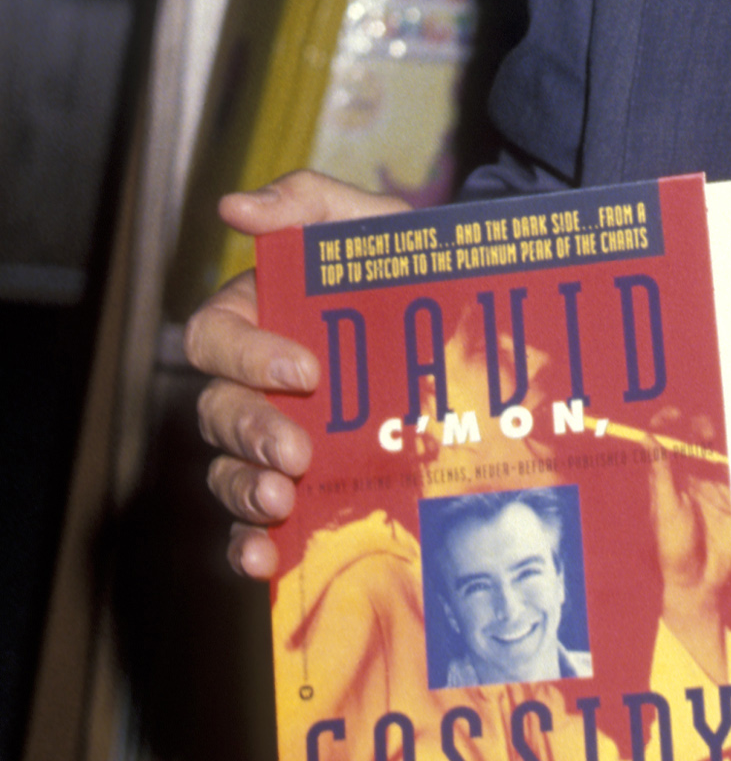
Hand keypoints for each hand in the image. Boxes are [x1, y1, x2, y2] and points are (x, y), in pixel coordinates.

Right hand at [186, 171, 407, 578]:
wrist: (483, 321)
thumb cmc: (415, 266)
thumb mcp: (373, 223)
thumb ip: (308, 203)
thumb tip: (233, 206)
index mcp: (259, 319)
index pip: (217, 338)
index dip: (247, 356)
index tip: (305, 369)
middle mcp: (256, 386)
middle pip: (219, 412)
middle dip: (251, 433)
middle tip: (297, 452)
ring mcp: (277, 442)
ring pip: (228, 470)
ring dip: (243, 491)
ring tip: (281, 501)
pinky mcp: (304, 492)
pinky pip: (255, 524)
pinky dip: (248, 543)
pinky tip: (265, 557)